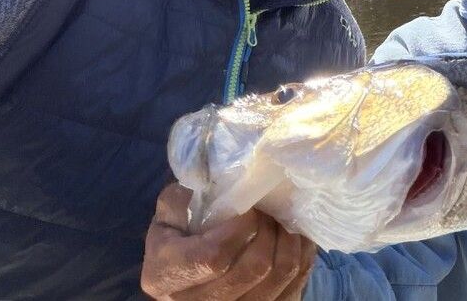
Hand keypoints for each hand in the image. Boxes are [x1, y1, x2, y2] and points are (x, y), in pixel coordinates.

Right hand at [141, 183, 317, 300]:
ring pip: (279, 276)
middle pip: (253, 268)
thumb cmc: (174, 246)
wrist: (180, 283)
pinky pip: (293, 286)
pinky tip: (293, 240)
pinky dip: (300, 258)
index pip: (214, 256)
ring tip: (282, 222)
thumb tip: (204, 181)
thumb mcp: (166, 222)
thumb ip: (178, 201)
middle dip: (268, 231)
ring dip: (288, 241)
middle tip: (267, 211)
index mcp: (167, 276)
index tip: (247, 209)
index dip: (240, 228)